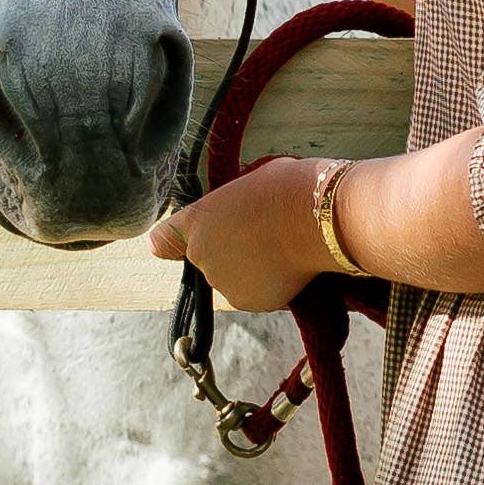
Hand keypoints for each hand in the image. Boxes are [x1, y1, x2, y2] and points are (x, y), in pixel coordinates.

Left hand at [148, 155, 328, 316]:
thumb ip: (235, 205)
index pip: (165, 240)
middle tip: (262, 236)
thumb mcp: (251, 182)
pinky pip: (256, 294)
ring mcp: (223, 282)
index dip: (174, 242)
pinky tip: (289, 267)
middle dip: (230, 252)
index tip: (178, 245)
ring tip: (280, 251)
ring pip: (233, 279)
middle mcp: (201, 255)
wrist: (319, 218)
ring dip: (250, 271)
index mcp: (198, 220)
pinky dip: (270, 286)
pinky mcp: (249, 302)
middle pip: (209, 259)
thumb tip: (245, 210)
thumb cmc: (290, 188)